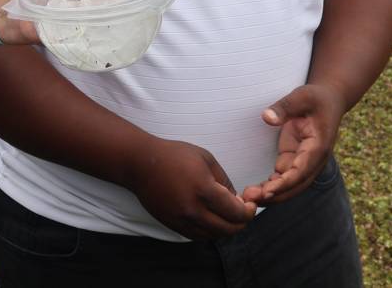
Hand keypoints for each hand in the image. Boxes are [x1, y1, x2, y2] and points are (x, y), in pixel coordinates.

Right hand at [121, 137, 255, 241]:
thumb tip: (236, 200)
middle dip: (241, 222)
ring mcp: (182, 220)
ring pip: (214, 236)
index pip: (236, 213)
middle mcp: (194, 210)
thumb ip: (225, 181)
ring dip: (226, 228)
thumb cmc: (174, 155)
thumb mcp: (206, 159)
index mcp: (204, 190)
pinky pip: (198, 236)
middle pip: (228, 229)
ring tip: (227, 214)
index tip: (250, 204)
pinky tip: (212, 219)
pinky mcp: (173, 225)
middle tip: (243, 211)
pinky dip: (210, 231)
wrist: (141, 163)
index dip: (249, 211)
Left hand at [239, 83, 346, 205]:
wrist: (329, 100)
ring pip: (290, 185)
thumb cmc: (316, 97)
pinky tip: (254, 192)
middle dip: (276, 194)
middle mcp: (314, 159)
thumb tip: (267, 117)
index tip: (268, 191)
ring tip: (248, 198)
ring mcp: (304, 161)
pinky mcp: (295, 159)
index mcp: (319, 147)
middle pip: (296, 185)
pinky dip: (271, 186)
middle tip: (251, 200)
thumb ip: (285, 107)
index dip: (286, 182)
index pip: (302, 170)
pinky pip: (284, 177)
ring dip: (272, 194)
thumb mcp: (302, 96)